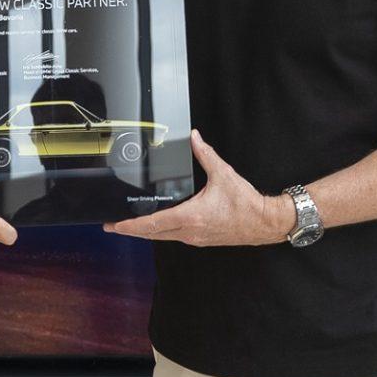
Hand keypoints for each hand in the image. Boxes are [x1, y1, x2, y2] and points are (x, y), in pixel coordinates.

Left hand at [102, 132, 293, 247]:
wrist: (264, 222)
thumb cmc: (246, 203)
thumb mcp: (223, 174)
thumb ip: (206, 154)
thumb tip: (195, 138)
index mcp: (191, 217)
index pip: (152, 223)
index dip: (130, 225)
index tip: (114, 225)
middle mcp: (190, 231)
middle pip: (152, 234)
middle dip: (130, 230)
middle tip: (112, 225)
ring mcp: (195, 238)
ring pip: (162, 237)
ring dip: (145, 231)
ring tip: (129, 224)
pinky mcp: (201, 239)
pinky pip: (174, 236)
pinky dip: (161, 231)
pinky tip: (157, 224)